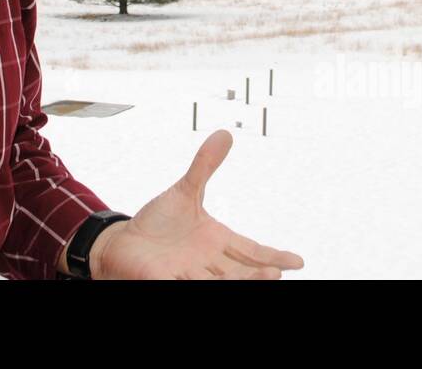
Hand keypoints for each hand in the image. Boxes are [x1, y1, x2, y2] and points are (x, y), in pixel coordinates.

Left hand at [90, 130, 303, 279]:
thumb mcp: (186, 191)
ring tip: (261, 280)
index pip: (251, 251)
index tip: (298, 261)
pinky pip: (179, 287)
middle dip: (258, 275)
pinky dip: (193, 288)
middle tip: (277, 274)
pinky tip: (201, 284)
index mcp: (217, 242)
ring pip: (217, 283)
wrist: (124, 241)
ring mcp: (188, 275)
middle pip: (239, 272)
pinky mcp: (164, 282)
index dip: (274, 256)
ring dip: (237, 283)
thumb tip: (225, 134)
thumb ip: (205, 166)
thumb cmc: (158, 222)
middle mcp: (207, 263)